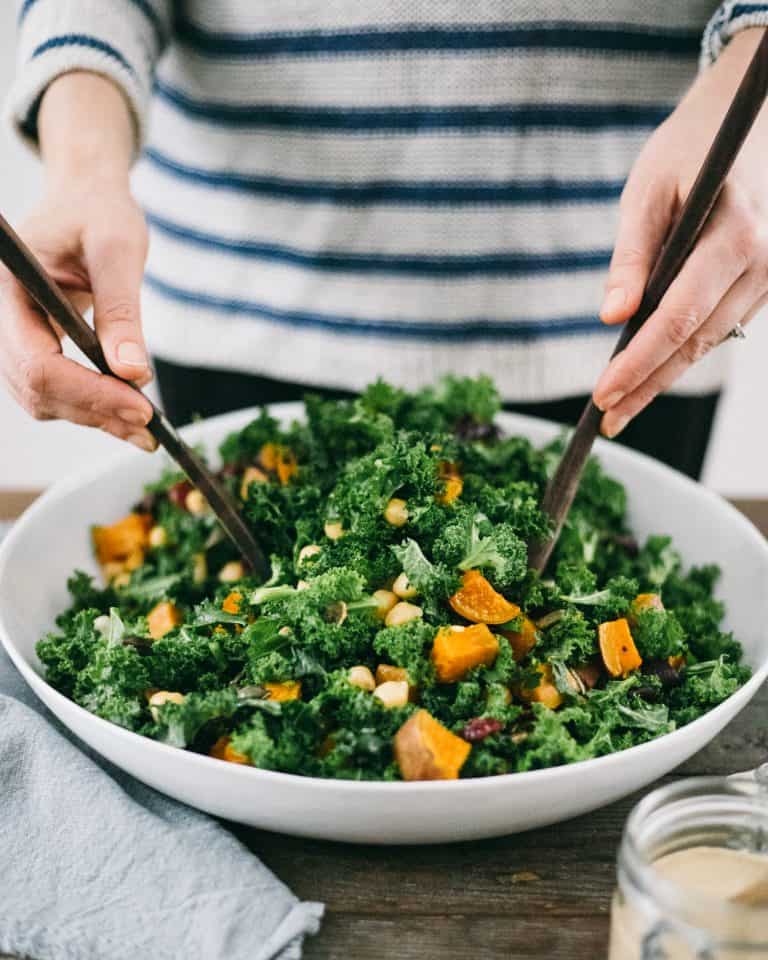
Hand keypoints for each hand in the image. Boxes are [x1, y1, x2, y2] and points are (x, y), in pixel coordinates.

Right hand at [0, 72, 155, 450]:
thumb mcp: (118, 249)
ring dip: (94, 417)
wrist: (87, 199)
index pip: (37, 360)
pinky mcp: (34, 346)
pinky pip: (54, 390)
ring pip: (42, 399)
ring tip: (146, 427)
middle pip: (36, 388)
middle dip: (94, 411)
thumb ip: (122, 310)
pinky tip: (128, 412)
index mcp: (11, 285)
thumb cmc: (99, 211)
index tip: (141, 407)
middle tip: (149, 427)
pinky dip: (91, 407)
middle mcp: (3, 316)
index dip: (88, 392)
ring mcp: (14, 335)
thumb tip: (134, 373)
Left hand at [593, 28, 767, 437]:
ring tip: (623, 404)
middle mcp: (765, 260)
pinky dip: (688, 348)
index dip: (638, 363)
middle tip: (608, 419)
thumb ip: (632, 255)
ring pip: (714, 340)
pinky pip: (724, 324)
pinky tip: (654, 367)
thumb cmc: (692, 145)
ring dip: (667, 374)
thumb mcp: (649, 190)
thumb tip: (613, 318)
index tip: (603, 395)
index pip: (678, 318)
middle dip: (648, 384)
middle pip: (697, 341)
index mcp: (736, 234)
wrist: (754, 116)